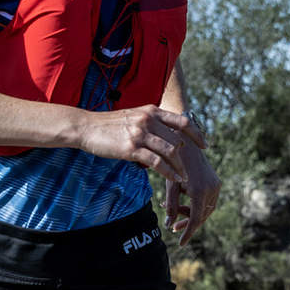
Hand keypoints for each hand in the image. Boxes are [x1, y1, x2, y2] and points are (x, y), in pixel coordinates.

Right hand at [76, 106, 206, 184]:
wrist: (85, 127)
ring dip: (179, 167)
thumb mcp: (132, 116)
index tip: (204, 145)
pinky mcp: (132, 149)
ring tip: (182, 178)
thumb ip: (150, 123)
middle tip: (187, 169)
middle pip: (177, 140)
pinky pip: (157, 163)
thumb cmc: (107, 125)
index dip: (196, 133)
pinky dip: (169, 172)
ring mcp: (140, 134)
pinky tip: (174, 179)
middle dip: (185, 157)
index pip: (182, 121)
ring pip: (171, 152)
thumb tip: (167, 137)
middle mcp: (149, 120)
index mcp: (151, 111)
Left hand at [166, 143, 220, 245]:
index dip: (188, 233)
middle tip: (173, 228)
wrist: (188, 145)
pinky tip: (184, 205)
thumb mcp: (170, 186)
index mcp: (199, 191)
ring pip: (206, 210)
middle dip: (188, 224)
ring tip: (176, 215)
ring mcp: (216, 186)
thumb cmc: (174, 164)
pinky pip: (208, 201)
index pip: (196, 219)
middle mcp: (211, 189)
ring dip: (191, 215)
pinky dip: (197, 206)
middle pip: (202, 216)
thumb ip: (170, 206)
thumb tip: (168, 224)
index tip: (181, 243)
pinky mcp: (216, 183)